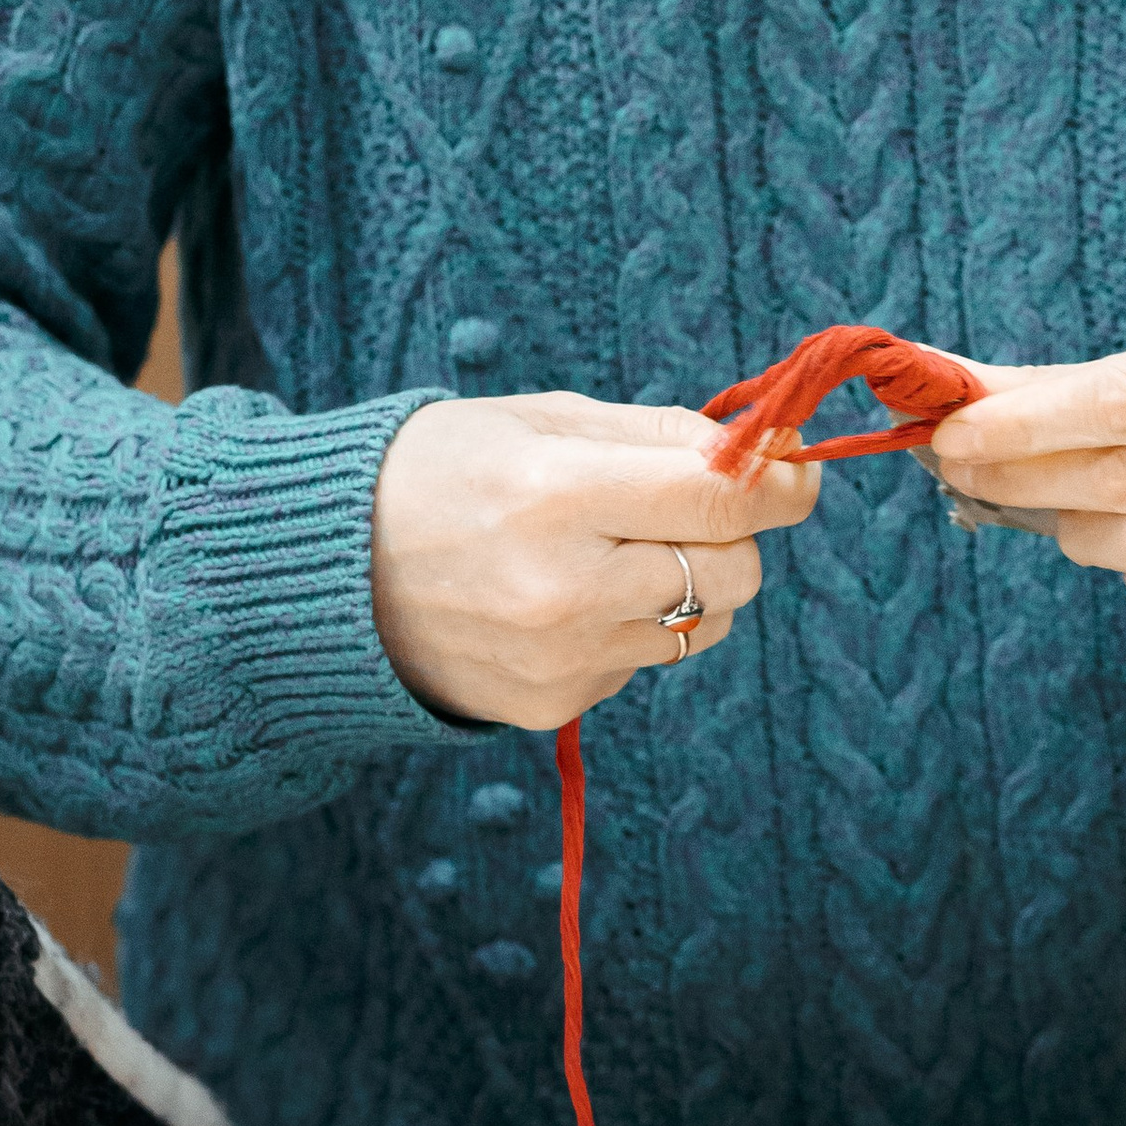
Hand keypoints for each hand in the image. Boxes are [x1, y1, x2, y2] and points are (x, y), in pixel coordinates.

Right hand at [370, 394, 820, 727]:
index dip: (783, 483)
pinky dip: (629, 629)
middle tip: (673, 507)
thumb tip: (773, 450)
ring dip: (684, 586)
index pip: (724, 498)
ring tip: (604, 555)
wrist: (328, 575)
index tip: (798, 471)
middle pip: (734, 570)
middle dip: (727, 533)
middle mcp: (565, 587)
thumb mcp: (546, 419)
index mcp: (558, 493)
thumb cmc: (445, 473)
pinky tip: (561, 601)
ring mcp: (560, 657)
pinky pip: (646, 662)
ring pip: (703, 623)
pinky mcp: (553, 705)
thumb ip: (664, 435)